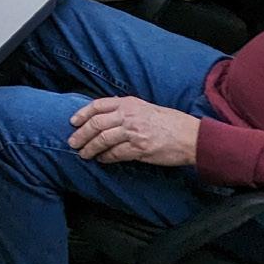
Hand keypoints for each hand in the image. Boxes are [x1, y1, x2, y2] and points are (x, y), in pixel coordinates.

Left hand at [68, 96, 198, 165]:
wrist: (191, 136)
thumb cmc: (170, 122)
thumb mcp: (146, 107)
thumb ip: (126, 109)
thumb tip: (105, 115)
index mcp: (129, 103)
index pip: (98, 105)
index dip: (82, 114)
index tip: (73, 122)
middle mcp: (129, 116)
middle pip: (96, 124)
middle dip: (81, 134)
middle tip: (72, 143)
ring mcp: (134, 132)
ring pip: (103, 140)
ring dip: (90, 148)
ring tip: (84, 154)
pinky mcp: (140, 149)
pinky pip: (116, 154)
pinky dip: (105, 158)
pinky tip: (101, 160)